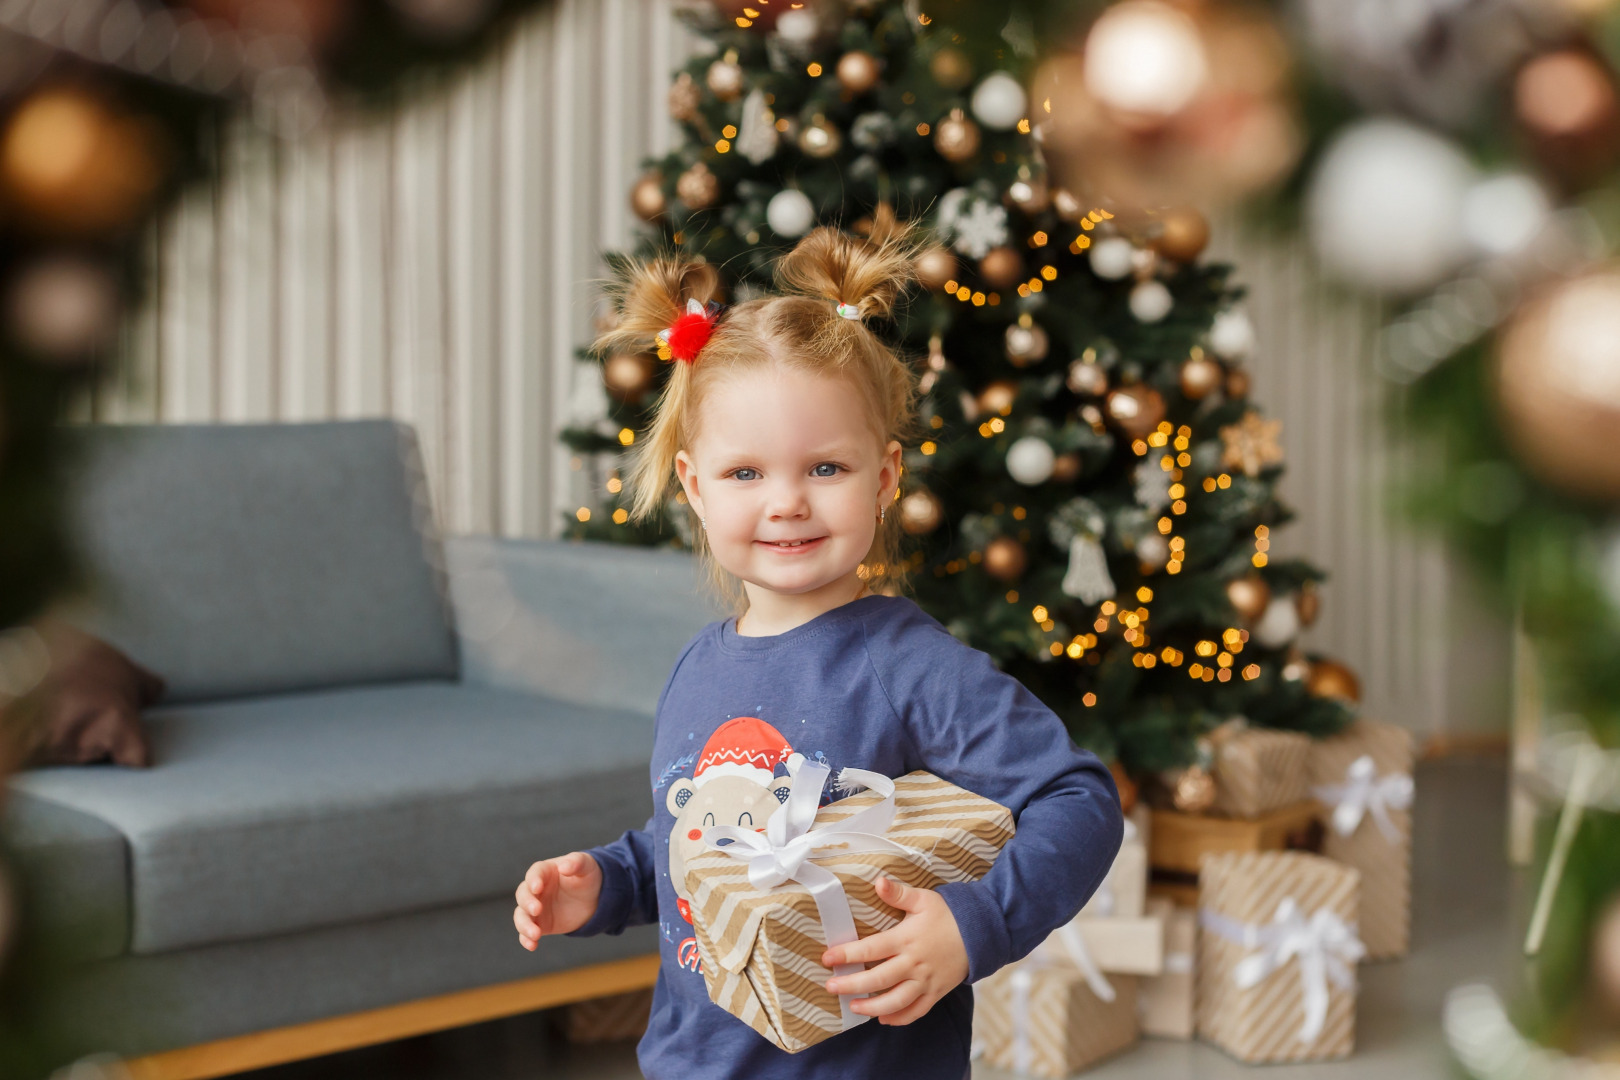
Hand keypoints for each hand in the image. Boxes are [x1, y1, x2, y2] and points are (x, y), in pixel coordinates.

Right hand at [513, 852, 602, 950]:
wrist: (593, 899)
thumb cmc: (587, 877)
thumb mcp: (586, 866)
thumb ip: (576, 863)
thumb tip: (564, 867)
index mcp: (545, 872)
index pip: (534, 873)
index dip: (534, 880)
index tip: (537, 888)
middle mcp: (535, 890)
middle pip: (523, 895)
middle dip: (527, 903)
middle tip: (537, 910)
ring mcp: (535, 908)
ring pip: (521, 915)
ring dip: (524, 925)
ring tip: (535, 935)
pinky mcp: (540, 924)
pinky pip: (527, 932)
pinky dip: (526, 939)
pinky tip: (532, 946)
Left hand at [820, 876, 969, 1025]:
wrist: (980, 933)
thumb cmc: (948, 914)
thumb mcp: (923, 899)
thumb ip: (898, 894)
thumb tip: (878, 881)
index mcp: (906, 939)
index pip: (871, 948)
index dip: (847, 954)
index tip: (827, 957)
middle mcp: (914, 963)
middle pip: (878, 979)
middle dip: (852, 985)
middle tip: (831, 987)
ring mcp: (925, 981)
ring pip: (896, 1001)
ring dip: (872, 1007)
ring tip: (853, 1007)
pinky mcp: (936, 992)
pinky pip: (916, 1011)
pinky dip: (899, 1018)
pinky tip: (883, 1019)